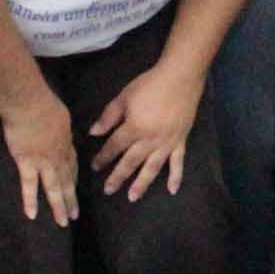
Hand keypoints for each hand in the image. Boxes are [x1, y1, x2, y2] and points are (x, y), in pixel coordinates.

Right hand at [4, 93, 79, 224]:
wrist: (30, 104)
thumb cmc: (43, 103)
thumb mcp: (60, 114)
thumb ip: (58, 125)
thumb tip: (57, 127)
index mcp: (65, 142)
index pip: (72, 163)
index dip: (73, 177)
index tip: (75, 187)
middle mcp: (58, 156)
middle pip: (67, 180)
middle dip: (71, 198)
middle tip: (75, 215)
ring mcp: (43, 161)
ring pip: (54, 188)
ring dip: (59, 206)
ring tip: (63, 222)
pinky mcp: (26, 163)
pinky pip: (29, 186)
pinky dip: (30, 201)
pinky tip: (32, 215)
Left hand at [90, 57, 203, 202]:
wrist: (181, 77)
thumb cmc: (150, 84)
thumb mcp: (124, 97)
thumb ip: (109, 117)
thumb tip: (93, 133)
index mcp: (134, 128)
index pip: (115, 146)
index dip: (103, 157)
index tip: (95, 166)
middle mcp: (150, 140)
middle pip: (131, 162)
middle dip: (118, 176)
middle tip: (108, 190)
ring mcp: (167, 143)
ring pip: (152, 167)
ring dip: (142, 183)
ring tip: (132, 197)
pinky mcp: (180, 141)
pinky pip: (178, 162)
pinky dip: (176, 177)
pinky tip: (171, 190)